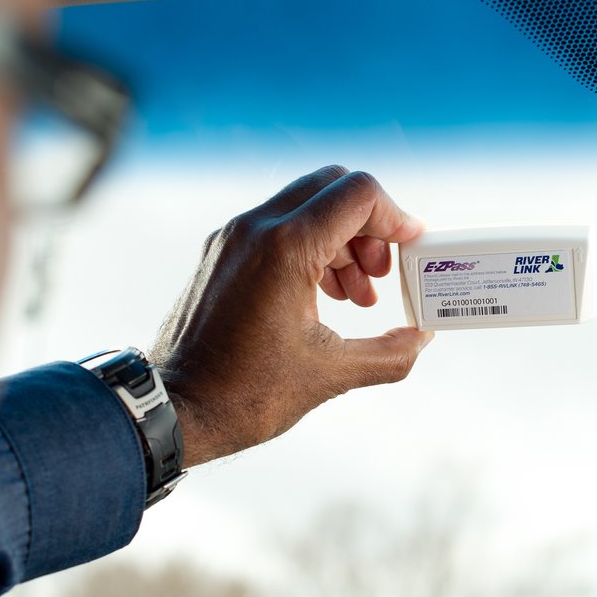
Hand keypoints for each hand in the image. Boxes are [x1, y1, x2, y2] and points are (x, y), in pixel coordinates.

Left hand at [149, 166, 433, 467]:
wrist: (175, 410)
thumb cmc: (244, 394)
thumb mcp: (330, 375)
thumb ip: (389, 353)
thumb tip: (421, 338)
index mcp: (286, 248)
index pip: (358, 194)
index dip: (396, 217)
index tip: (411, 247)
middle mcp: (255, 229)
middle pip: (332, 187)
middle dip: (369, 225)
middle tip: (382, 274)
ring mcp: (232, 237)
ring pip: (305, 206)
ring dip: (341, 240)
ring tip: (355, 296)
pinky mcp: (220, 253)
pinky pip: (276, 227)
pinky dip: (309, 248)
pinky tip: (321, 295)